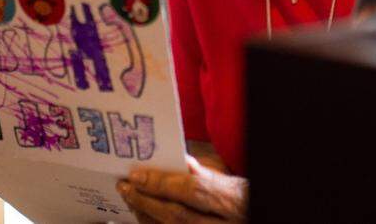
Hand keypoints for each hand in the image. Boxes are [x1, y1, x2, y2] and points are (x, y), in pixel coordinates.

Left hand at [117, 155, 247, 222]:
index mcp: (233, 201)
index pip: (193, 191)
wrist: (250, 215)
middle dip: (146, 201)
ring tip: (131, 198)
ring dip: (145, 215)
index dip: (162, 183)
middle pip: (177, 216)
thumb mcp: (233, 181)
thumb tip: (180, 159)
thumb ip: (206, 174)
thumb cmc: (242, 199)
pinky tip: (143, 215)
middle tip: (125, 186)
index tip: (137, 175)